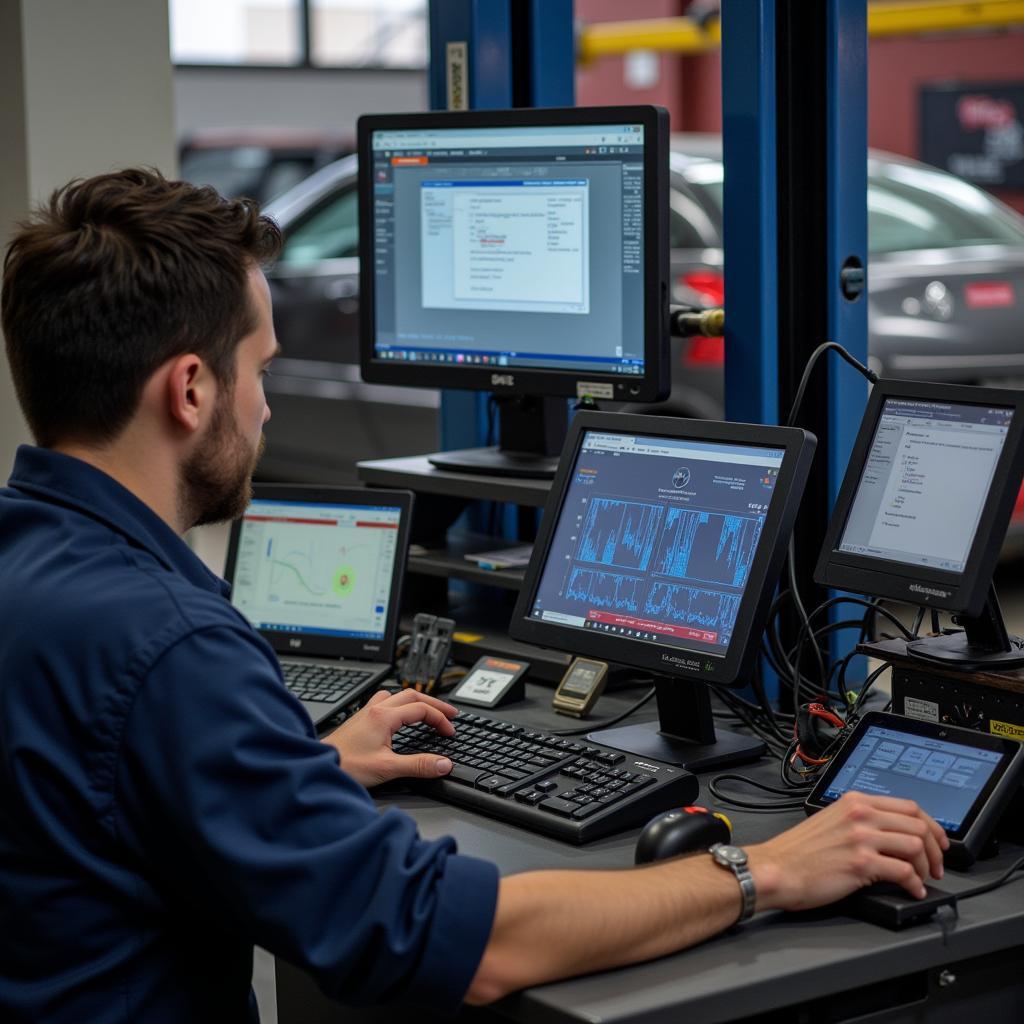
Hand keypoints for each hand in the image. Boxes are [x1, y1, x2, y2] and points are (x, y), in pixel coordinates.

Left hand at [322, 689, 456, 788]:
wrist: (317, 766)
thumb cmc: (345, 766)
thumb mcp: (387, 768)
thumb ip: (418, 765)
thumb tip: (443, 764)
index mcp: (384, 717)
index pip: (421, 709)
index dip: (440, 718)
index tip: (449, 731)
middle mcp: (375, 710)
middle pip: (412, 695)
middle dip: (434, 703)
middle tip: (449, 714)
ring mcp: (366, 713)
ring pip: (396, 695)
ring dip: (415, 700)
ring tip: (427, 710)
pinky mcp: (359, 720)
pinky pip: (384, 702)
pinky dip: (398, 704)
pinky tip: (397, 716)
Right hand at [747, 791, 948, 911]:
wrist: (776, 869)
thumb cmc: (797, 851)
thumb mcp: (831, 820)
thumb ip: (860, 820)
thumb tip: (891, 834)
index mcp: (854, 801)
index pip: (908, 805)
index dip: (931, 825)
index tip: (936, 840)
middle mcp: (860, 814)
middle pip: (918, 824)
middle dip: (935, 849)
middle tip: (936, 866)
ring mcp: (861, 838)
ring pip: (915, 846)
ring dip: (926, 867)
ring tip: (921, 879)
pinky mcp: (861, 863)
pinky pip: (904, 872)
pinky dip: (914, 884)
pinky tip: (912, 890)